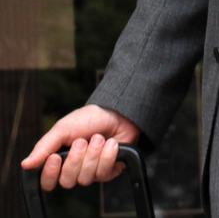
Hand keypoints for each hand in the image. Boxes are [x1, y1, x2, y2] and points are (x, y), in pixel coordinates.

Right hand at [21, 105, 139, 190]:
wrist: (117, 112)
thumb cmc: (89, 118)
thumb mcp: (63, 128)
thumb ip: (44, 146)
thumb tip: (25, 164)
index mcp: (60, 160)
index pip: (48, 182)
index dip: (50, 174)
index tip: (55, 157)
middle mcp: (75, 169)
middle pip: (67, 182)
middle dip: (76, 159)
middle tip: (82, 141)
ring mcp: (91, 172)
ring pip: (86, 178)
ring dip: (93, 154)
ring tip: (98, 138)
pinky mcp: (108, 172)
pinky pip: (104, 173)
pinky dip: (108, 155)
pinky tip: (111, 143)